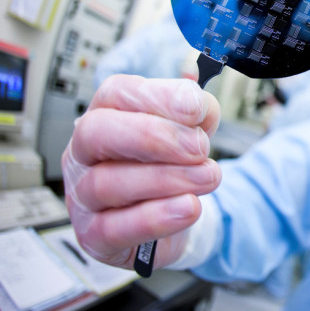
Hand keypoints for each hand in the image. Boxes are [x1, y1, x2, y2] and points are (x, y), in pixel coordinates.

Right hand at [62, 75, 221, 269]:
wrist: (178, 213)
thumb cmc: (174, 163)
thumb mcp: (191, 130)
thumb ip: (198, 113)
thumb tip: (200, 108)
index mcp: (107, 114)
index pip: (116, 93)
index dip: (157, 97)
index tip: (195, 109)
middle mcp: (85, 152)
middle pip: (96, 133)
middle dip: (154, 137)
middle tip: (198, 147)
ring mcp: (82, 196)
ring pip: (107, 183)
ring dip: (167, 179)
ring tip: (208, 177)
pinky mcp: (93, 236)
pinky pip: (113, 228)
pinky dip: (156, 218)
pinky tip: (189, 207)